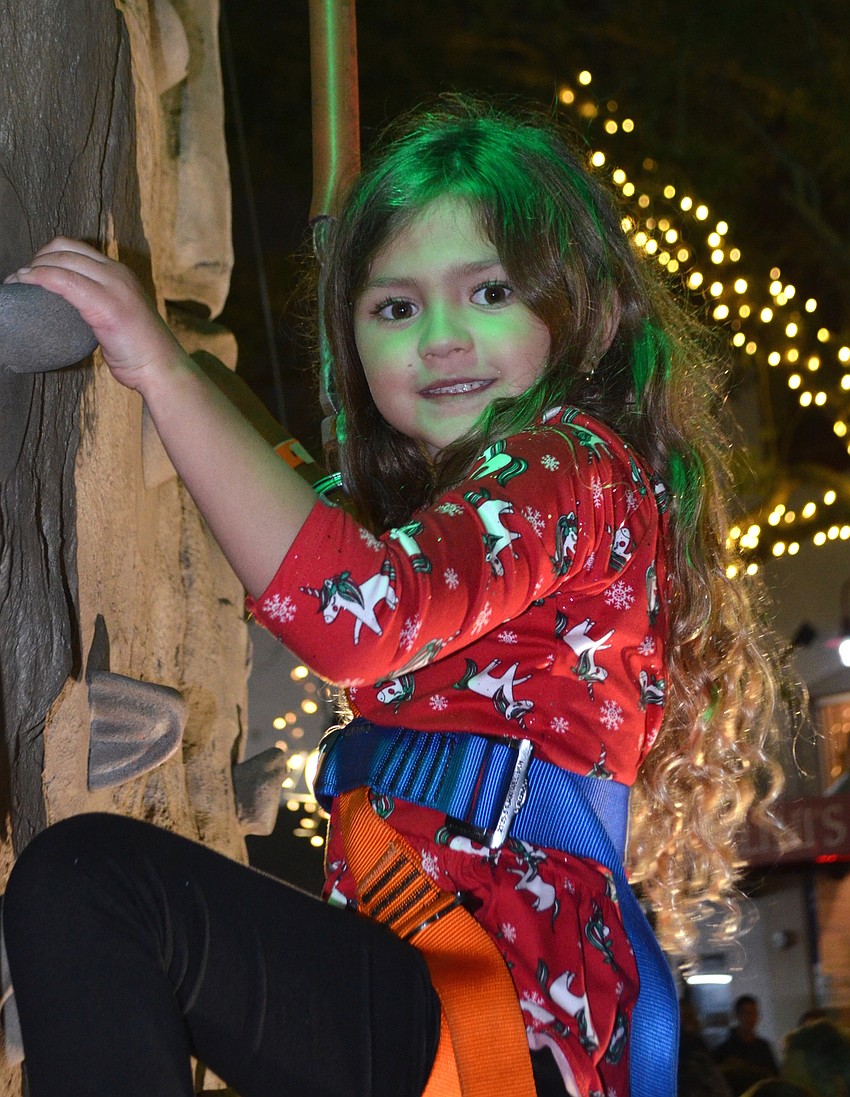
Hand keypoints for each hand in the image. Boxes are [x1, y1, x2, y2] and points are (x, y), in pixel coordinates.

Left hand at [3, 238, 186, 391]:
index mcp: (121, 274)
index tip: (32, 272)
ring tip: (17, 283)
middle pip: (65, 248)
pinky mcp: (105, 304)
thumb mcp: (120, 316)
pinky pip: (63, 281)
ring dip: (32, 268)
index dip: (48, 254)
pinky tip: (25, 285)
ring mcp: (113, 287)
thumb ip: (99, 305)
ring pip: (62, 261)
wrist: (161, 368)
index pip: (77, 249)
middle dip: (36, 258)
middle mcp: (117, 273)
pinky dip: (40, 278)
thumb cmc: (140, 352)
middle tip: (21, 280)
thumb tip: (71, 310)